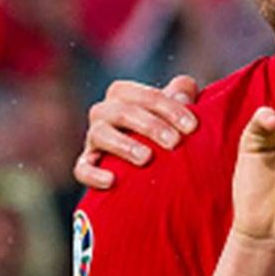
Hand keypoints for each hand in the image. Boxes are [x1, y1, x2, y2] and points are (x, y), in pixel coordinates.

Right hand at [73, 75, 201, 188]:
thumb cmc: (166, 130)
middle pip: (122, 111)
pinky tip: (112, 180)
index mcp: (124, 95)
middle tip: (175, 142)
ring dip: (124, 145)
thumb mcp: (175, 111)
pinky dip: (93, 173)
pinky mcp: (86, 165)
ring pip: (100, 134)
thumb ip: (183, 96)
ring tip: (147, 158)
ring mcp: (93, 139)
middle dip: (150, 125)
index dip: (169, 107)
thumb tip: (184, 96)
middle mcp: (104, 112)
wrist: (151, 166)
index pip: (143, 95)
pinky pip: (82, 168)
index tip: (192, 126)